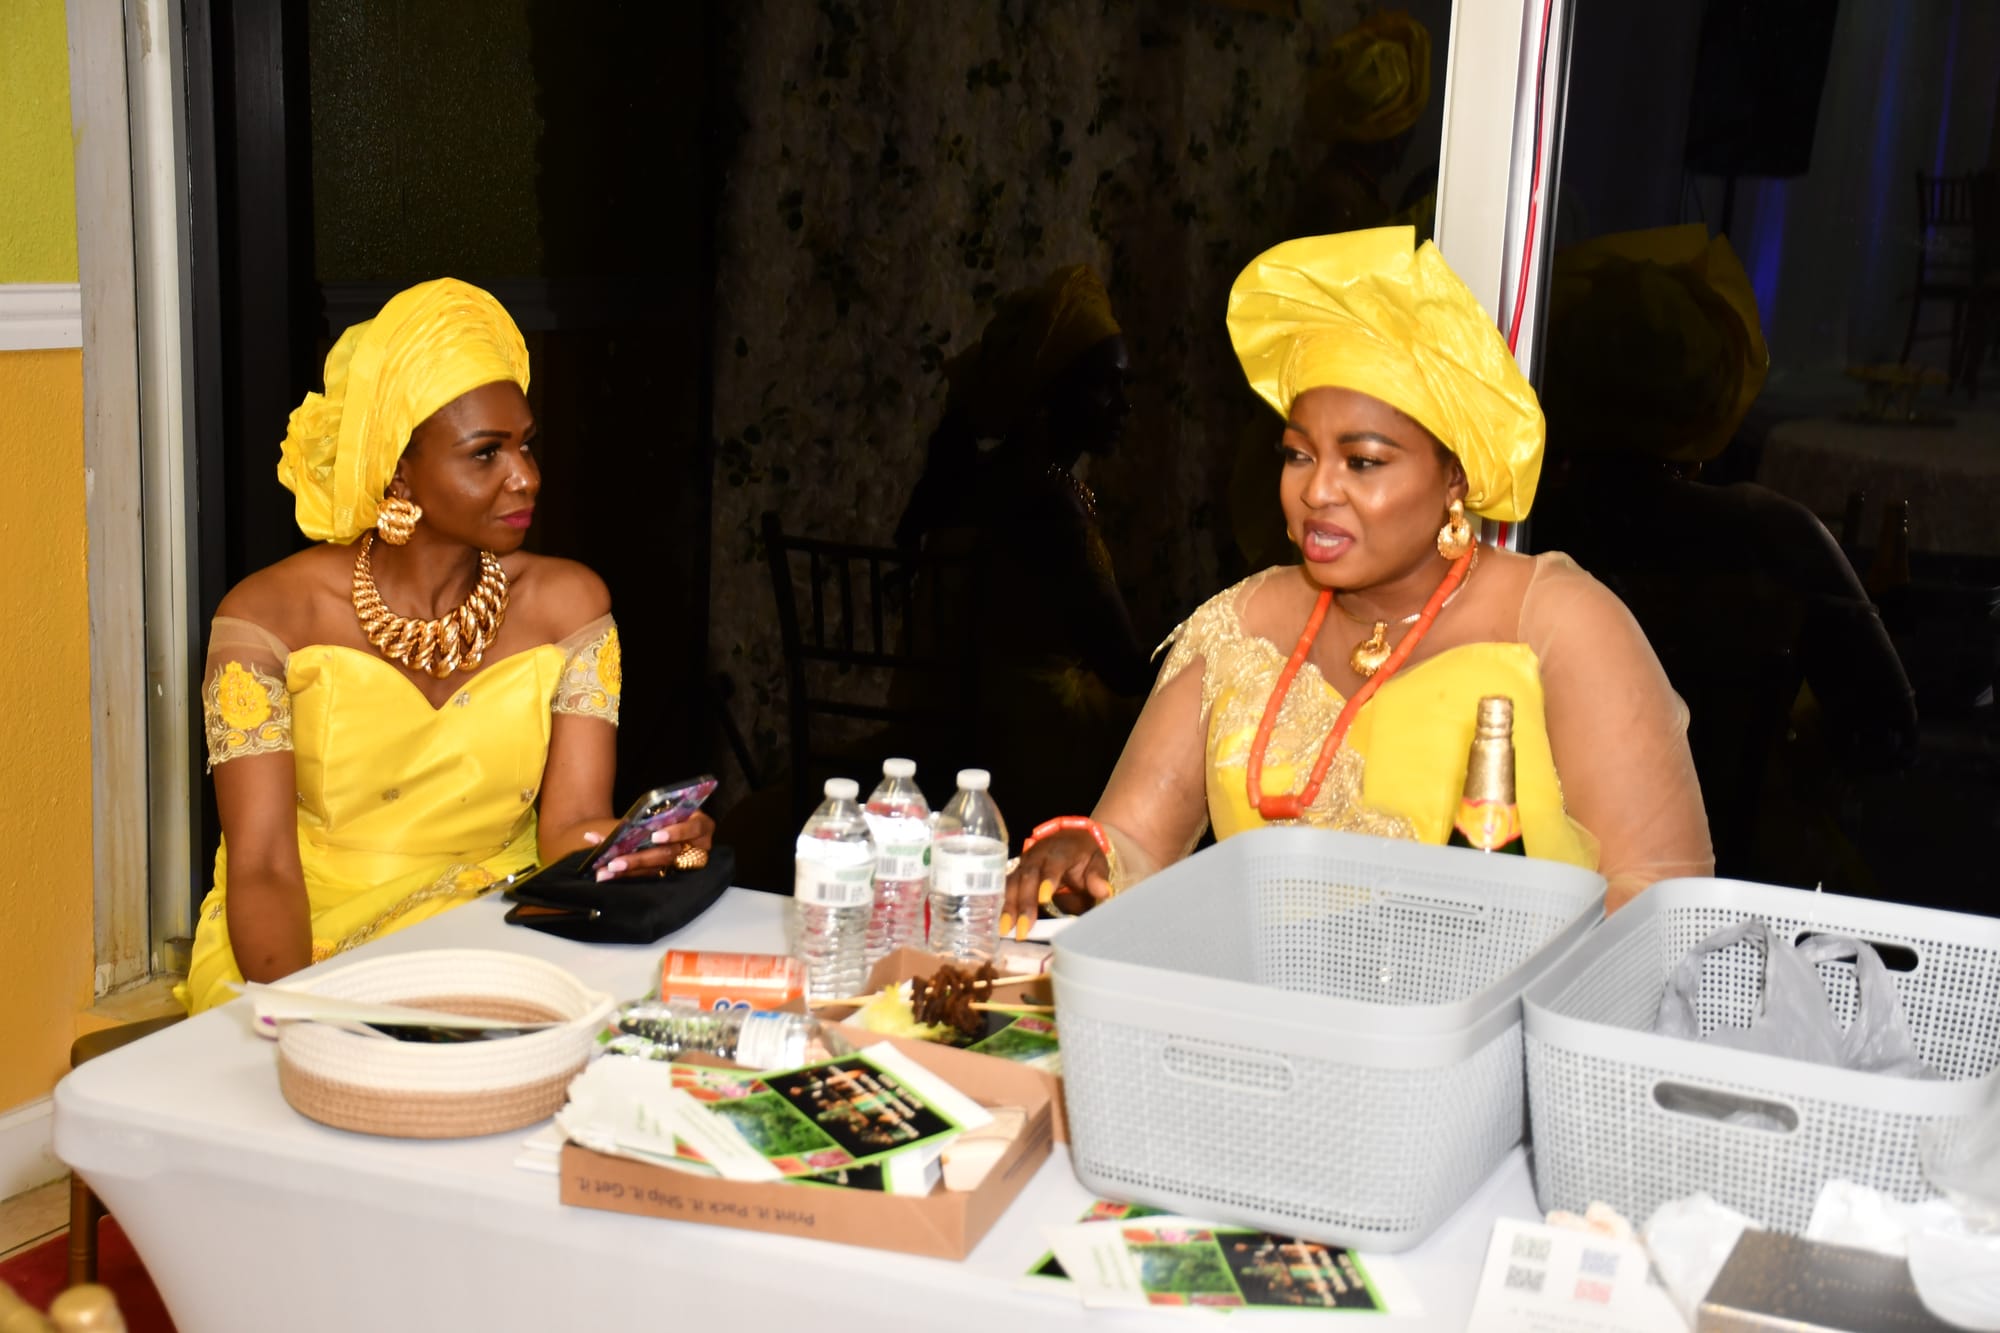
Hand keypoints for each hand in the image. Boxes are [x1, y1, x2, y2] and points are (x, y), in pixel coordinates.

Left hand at [589, 811, 717, 880]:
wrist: (675, 822)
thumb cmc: (675, 812)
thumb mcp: (671, 808)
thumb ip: (654, 812)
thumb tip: (622, 822)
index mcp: (700, 826)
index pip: (694, 828)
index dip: (677, 833)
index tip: (656, 837)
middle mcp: (695, 847)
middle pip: (667, 855)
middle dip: (639, 859)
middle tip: (615, 863)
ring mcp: (681, 863)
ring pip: (655, 869)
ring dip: (627, 870)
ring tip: (604, 871)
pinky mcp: (668, 872)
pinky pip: (646, 874)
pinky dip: (623, 871)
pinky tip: (602, 869)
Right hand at [1001, 828, 1111, 939]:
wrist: (1070, 839)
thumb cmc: (1084, 855)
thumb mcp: (1097, 862)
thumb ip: (1098, 876)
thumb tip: (1103, 891)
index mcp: (1060, 850)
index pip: (1053, 863)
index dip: (1048, 879)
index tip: (1044, 898)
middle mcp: (1037, 855)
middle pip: (1028, 876)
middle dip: (1024, 902)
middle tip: (1024, 927)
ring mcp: (1024, 863)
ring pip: (1012, 882)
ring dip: (1008, 906)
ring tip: (1006, 929)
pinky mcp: (1015, 873)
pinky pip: (1004, 888)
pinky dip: (1000, 905)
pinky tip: (998, 923)